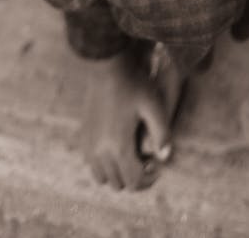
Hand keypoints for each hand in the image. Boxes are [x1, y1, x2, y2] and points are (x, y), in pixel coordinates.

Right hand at [80, 49, 172, 190]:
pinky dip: (104, 163)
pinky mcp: (83, 136)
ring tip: (132, 153)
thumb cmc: (135, 84)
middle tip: (147, 157)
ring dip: (118, 172)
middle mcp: (100, 151)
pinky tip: (117, 144)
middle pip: (118, 183)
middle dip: (134, 176)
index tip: (157, 165)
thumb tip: (165, 158)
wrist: (107, 66)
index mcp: (119, 146)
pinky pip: (91, 163)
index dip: (149, 179)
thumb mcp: (154, 106)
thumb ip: (162, 133)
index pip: (133, 182)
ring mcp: (88, 144)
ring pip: (102, 177)